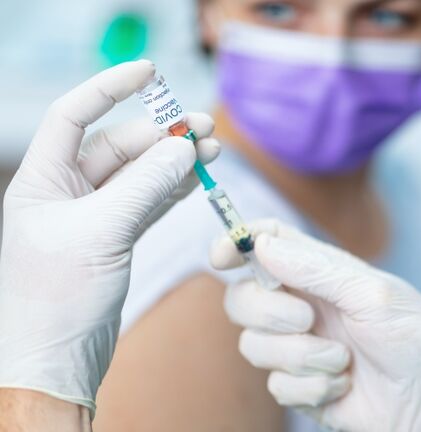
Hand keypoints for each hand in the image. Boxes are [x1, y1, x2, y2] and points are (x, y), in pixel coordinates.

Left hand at [0, 60, 218, 411]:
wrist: (57, 360)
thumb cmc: (57, 300)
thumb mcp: (101, 233)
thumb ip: (144, 186)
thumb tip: (183, 147)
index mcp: (42, 181)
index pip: (73, 116)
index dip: (109, 88)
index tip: (149, 72)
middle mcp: (66, 192)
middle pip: (118, 145)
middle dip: (161, 134)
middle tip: (204, 127)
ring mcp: (94, 216)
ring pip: (139, 174)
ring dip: (175, 162)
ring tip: (214, 149)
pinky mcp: (115, 239)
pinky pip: (149, 202)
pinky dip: (174, 189)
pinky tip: (198, 178)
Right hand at [210, 220, 420, 431]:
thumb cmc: (420, 340)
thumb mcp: (374, 295)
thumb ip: (316, 269)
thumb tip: (261, 244)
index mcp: (323, 274)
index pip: (268, 245)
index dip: (238, 242)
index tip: (221, 255)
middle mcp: (306, 307)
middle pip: (243, 297)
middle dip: (267, 311)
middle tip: (308, 319)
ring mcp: (301, 349)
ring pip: (253, 345)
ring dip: (300, 356)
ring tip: (343, 361)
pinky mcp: (302, 388)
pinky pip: (275, 385)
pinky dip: (310, 388)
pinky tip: (344, 387)